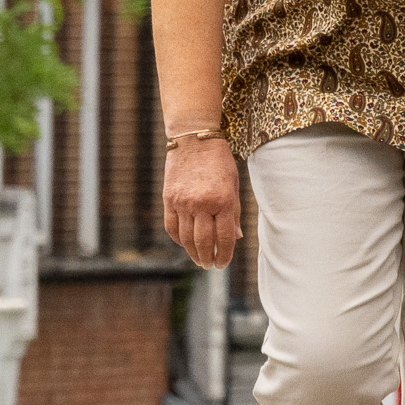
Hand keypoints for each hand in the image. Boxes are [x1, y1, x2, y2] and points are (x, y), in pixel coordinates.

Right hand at [162, 133, 242, 267]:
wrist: (194, 139)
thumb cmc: (218, 161)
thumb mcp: (233, 184)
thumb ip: (233, 212)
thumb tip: (236, 237)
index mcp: (222, 201)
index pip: (223, 238)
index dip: (224, 255)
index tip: (222, 264)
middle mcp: (201, 204)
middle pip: (203, 242)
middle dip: (207, 258)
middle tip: (209, 266)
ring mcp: (182, 202)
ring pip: (186, 238)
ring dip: (192, 253)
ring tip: (198, 260)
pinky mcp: (169, 198)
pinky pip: (171, 226)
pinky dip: (178, 239)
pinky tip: (184, 244)